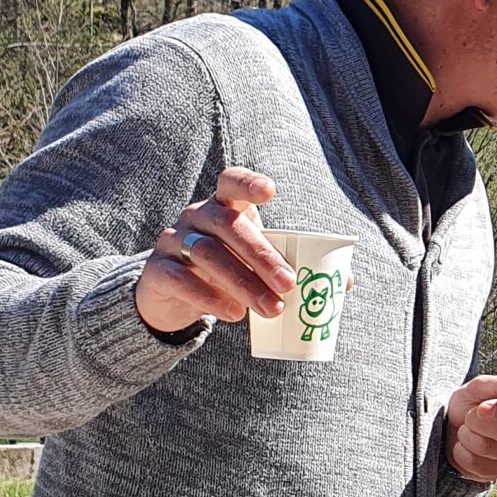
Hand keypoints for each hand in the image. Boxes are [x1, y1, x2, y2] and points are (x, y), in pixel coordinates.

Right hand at [136, 167, 294, 332]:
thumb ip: (286, 264)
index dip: (248, 183)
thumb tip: (340, 282)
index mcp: (222, 206)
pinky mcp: (157, 270)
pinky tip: (234, 314)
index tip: (270, 192)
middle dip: (261, 255)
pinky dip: (209, 298)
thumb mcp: (252, 261)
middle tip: (288, 283)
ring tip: (270, 308)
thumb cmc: (225, 269)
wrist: (171, 295)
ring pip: (207, 254)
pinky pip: (181, 280)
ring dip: (243, 283)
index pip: (230, 182)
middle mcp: (195, 216)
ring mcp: (173, 241)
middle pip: (227, 225)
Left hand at [446, 374, 496, 481]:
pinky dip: (463, 454)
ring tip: (465, 430)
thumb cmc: (469, 404)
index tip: (482, 408)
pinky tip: (464, 446)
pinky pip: (480, 466)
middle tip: (468, 417)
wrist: (453, 428)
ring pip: (490, 449)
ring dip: (467, 437)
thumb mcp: (477, 388)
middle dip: (477, 424)